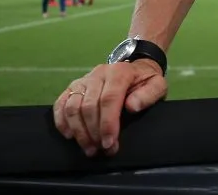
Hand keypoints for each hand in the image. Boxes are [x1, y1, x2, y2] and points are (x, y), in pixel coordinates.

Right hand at [52, 59, 167, 156]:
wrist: (135, 68)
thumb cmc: (145, 81)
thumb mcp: (157, 85)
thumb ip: (148, 95)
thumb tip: (132, 106)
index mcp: (119, 72)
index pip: (109, 99)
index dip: (107, 124)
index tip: (109, 143)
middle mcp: (98, 74)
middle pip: (89, 106)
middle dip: (94, 132)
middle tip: (102, 150)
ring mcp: (83, 80)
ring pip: (73, 107)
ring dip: (79, 131)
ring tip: (89, 148)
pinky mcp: (73, 87)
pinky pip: (61, 104)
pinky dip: (62, 121)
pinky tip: (70, 136)